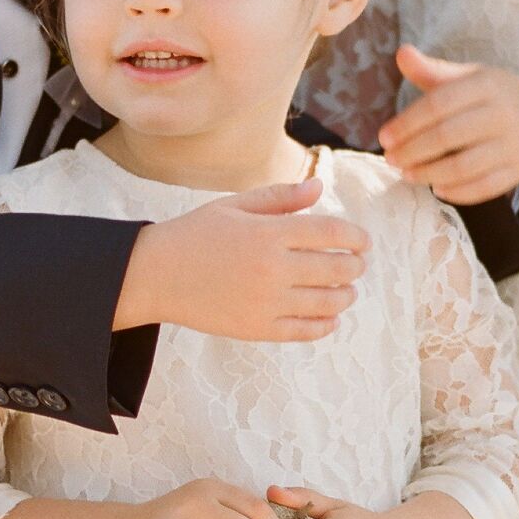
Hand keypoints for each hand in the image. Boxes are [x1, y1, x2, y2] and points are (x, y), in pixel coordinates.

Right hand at [117, 181, 369, 342]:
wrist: (155, 276)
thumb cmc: (195, 234)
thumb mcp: (235, 205)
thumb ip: (281, 198)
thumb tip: (320, 188)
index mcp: (269, 233)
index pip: (331, 233)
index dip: (356, 237)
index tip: (364, 242)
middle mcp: (272, 268)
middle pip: (335, 268)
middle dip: (355, 266)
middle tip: (358, 265)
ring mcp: (266, 302)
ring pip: (326, 302)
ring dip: (345, 296)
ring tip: (347, 291)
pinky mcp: (257, 329)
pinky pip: (304, 330)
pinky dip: (325, 325)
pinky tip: (330, 318)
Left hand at [378, 45, 518, 206]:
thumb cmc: (487, 96)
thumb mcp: (465, 78)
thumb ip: (432, 71)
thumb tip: (402, 53)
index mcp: (486, 85)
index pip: (439, 104)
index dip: (407, 123)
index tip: (384, 138)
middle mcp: (503, 114)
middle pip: (447, 136)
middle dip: (412, 151)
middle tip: (390, 159)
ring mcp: (513, 144)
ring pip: (463, 166)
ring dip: (429, 174)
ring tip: (406, 174)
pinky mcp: (518, 170)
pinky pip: (484, 187)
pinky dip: (457, 192)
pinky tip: (437, 189)